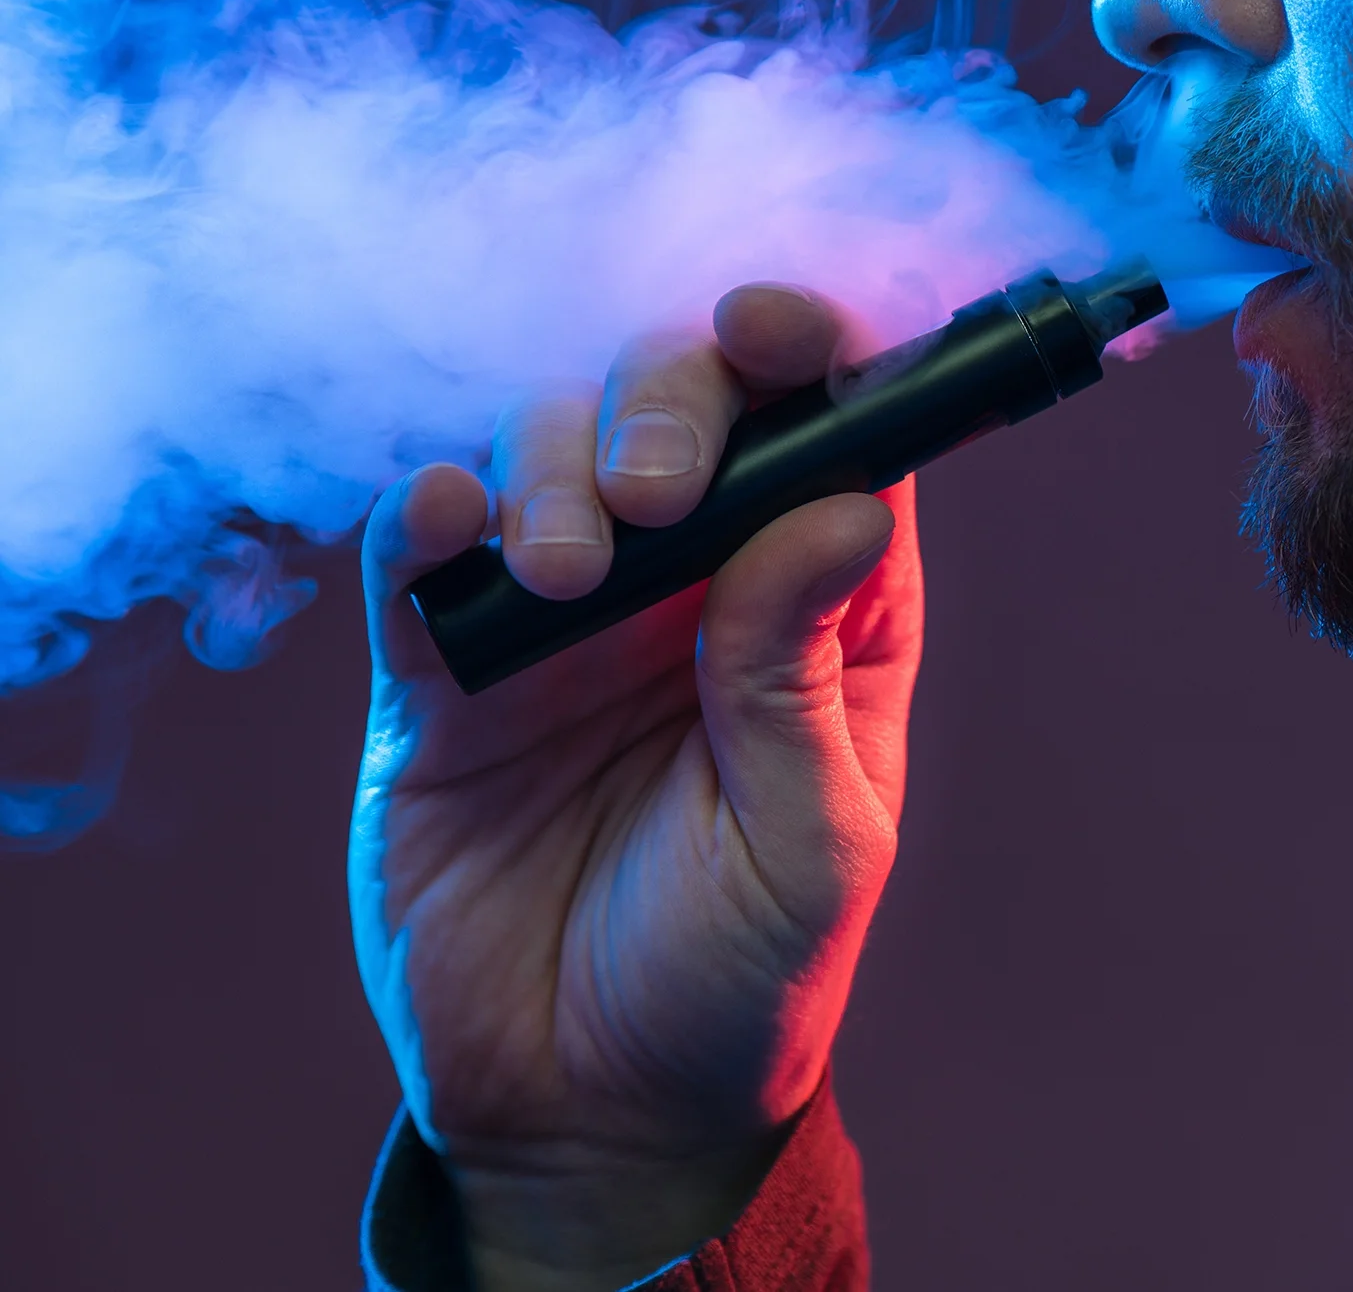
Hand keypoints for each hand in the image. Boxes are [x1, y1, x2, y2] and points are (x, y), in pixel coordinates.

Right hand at [349, 285, 918, 1290]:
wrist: (591, 1108)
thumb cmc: (738, 977)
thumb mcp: (812, 844)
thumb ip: (804, 674)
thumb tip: (846, 505)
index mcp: (819, 613)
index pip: (831, 437)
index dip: (811, 358)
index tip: (776, 332)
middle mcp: (696, 587)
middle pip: (683, 408)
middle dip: (665, 401)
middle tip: (654, 490)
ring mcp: (565, 620)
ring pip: (545, 448)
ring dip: (548, 467)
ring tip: (560, 574)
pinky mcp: (443, 674)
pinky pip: (419, 555)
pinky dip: (426, 515)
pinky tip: (450, 527)